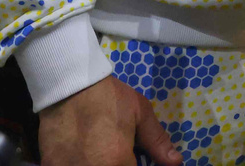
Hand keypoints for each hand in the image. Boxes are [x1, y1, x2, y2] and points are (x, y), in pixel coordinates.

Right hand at [38, 76, 180, 165]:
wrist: (68, 86)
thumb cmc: (109, 97)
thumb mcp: (140, 114)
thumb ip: (157, 142)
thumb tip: (176, 162)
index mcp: (117, 163)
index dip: (135, 165)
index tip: (134, 158)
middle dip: (120, 163)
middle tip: (116, 151)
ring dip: (98, 163)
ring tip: (99, 150)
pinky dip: (78, 163)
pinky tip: (82, 153)